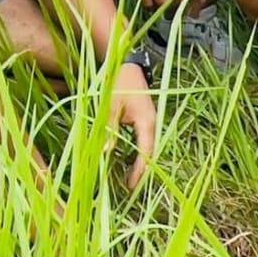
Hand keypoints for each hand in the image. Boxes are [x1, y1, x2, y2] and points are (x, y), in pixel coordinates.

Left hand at [108, 62, 157, 189]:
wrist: (129, 66)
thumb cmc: (120, 83)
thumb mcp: (111, 106)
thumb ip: (109, 129)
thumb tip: (104, 153)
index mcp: (147, 121)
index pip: (146, 152)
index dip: (139, 171)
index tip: (132, 186)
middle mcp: (152, 124)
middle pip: (150, 154)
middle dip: (141, 172)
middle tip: (130, 190)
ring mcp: (150, 123)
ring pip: (147, 149)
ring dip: (139, 165)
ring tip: (128, 182)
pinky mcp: (145, 121)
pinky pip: (143, 142)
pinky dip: (137, 154)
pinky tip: (126, 163)